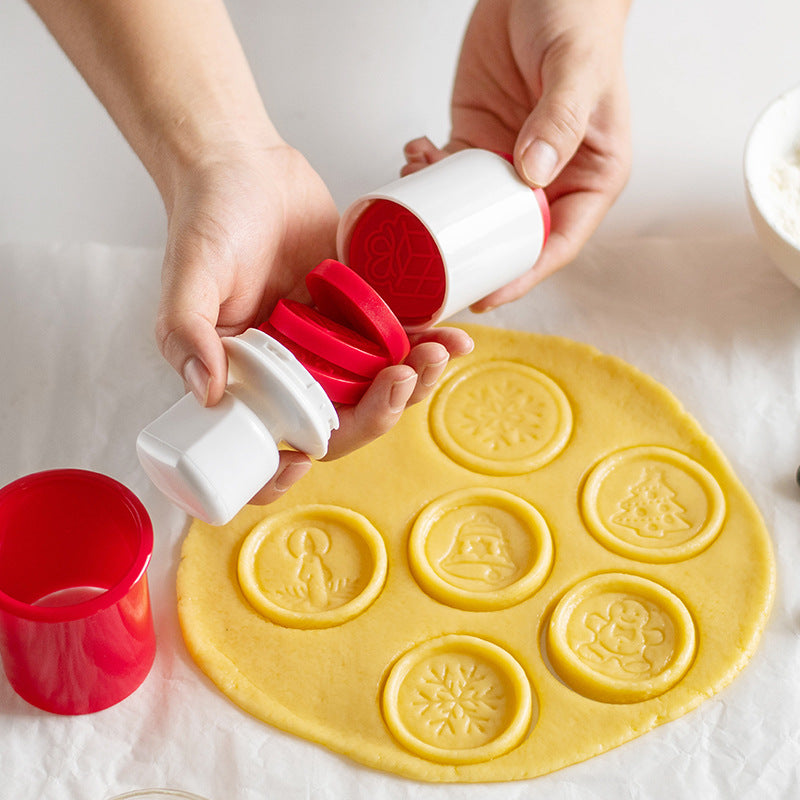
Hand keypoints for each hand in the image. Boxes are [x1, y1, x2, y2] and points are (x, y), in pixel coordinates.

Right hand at [155, 142, 473, 504]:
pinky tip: (453, 337)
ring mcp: (330, 345)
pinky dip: (429, 344)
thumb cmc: (207, 219)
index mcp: (247, 379)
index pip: (265, 445)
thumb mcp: (188, 276)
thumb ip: (186, 333)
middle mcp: (291, 372)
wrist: (246, 166)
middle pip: (341, 423)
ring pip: (378, 388)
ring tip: (440, 352)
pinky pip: (398, 341)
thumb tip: (207, 394)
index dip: (283, 471)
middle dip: (379, 413)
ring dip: (415, 383)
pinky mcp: (360, 313)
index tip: (307, 459)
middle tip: (402, 378)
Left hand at [403, 0, 631, 308]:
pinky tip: (414, 160)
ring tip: (416, 190)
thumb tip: (533, 176)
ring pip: (473, 213)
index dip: (523, 275)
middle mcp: (551, 178)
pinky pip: (450, 177)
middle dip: (471, 256)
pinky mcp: (478, 142)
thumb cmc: (578, 16)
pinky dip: (428, 177)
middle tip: (432, 264)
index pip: (559, 241)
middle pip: (511, 239)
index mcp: (591, 175)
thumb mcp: (576, 67)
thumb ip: (560, 118)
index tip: (488, 294)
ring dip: (440, 216)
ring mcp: (511, 163)